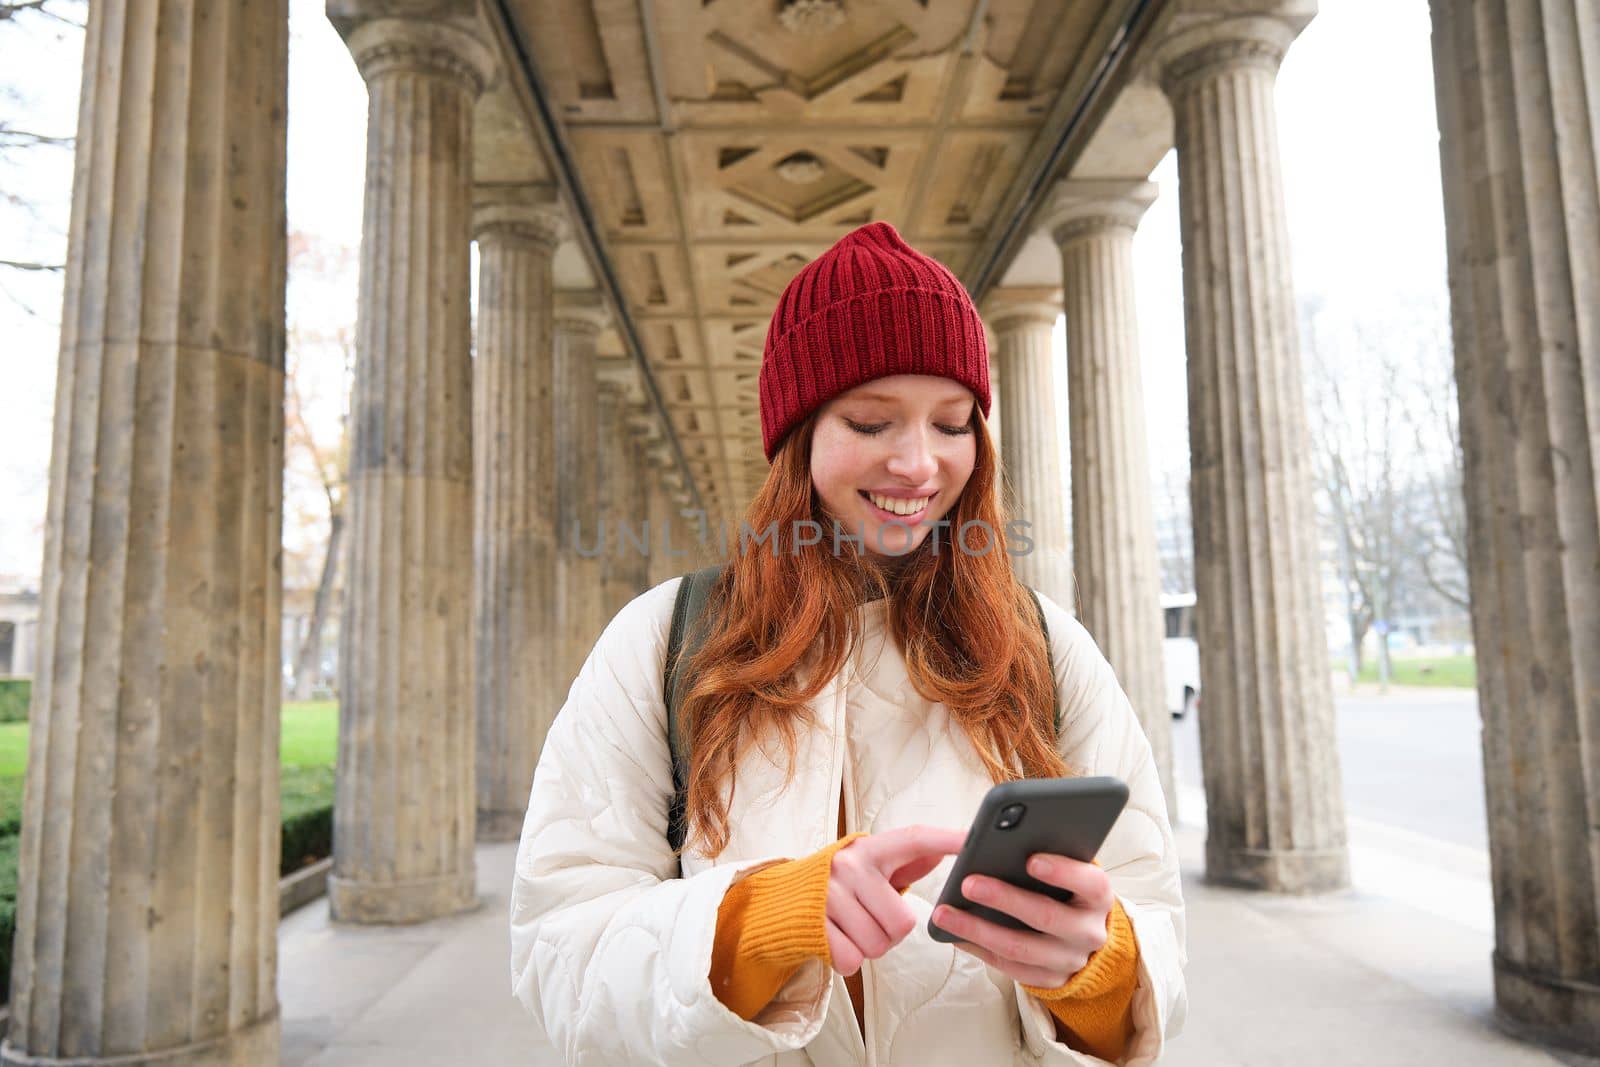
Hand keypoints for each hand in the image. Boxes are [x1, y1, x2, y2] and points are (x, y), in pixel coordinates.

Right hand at [825, 825, 966, 976]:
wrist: (778, 900)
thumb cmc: (837, 884)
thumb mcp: (869, 866)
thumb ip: (906, 861)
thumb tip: (942, 851)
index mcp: (869, 849)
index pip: (915, 839)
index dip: (946, 839)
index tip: (973, 839)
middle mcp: (849, 867)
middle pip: (902, 924)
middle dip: (890, 932)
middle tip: (869, 918)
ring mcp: (828, 896)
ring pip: (877, 946)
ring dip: (868, 947)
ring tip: (851, 927)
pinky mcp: (812, 925)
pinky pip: (851, 961)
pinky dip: (847, 959)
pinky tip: (836, 939)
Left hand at [930, 854, 1112, 988]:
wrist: (1080, 934)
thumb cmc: (1064, 887)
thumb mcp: (1066, 867)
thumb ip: (1045, 853)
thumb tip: (1003, 837)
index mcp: (1098, 896)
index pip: (1090, 882)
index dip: (1062, 871)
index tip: (1031, 859)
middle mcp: (1089, 931)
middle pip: (1047, 916)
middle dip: (1004, 899)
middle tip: (969, 883)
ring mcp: (1070, 960)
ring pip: (1021, 948)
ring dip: (978, 930)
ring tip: (945, 913)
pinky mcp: (1049, 980)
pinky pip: (1009, 968)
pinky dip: (979, 950)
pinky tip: (954, 934)